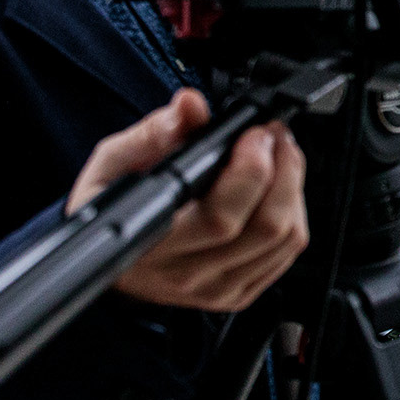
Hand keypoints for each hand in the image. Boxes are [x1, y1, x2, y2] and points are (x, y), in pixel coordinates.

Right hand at [71, 89, 310, 311]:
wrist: (106, 253)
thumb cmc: (109, 204)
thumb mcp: (114, 161)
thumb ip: (155, 131)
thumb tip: (190, 105)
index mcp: (152, 244)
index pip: (220, 218)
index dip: (250, 173)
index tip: (255, 135)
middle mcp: (186, 274)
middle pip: (265, 227)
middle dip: (283, 169)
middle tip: (273, 135)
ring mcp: (215, 289)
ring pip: (285, 240)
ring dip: (293, 188)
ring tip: (278, 154)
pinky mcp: (236, 294)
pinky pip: (286, 254)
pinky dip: (293, 214)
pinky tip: (276, 189)